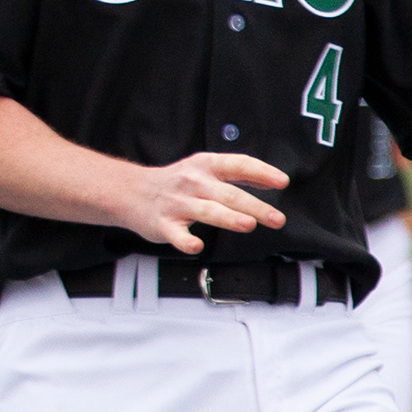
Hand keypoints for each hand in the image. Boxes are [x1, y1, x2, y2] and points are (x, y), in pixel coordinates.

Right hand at [121, 152, 288, 252]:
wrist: (130, 191)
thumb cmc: (175, 182)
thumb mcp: (205, 169)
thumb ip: (238, 174)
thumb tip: (273, 180)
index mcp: (206, 166)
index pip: (238, 164)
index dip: (261, 172)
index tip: (282, 181)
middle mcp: (193, 182)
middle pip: (228, 194)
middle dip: (255, 206)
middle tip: (276, 218)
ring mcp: (178, 204)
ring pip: (207, 211)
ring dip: (229, 218)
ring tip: (248, 224)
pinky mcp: (164, 224)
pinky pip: (176, 234)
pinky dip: (185, 241)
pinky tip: (197, 246)